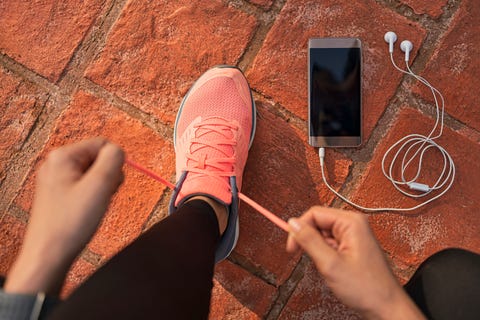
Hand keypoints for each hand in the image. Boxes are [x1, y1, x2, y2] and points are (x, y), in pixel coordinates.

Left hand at [5, 138, 123, 294]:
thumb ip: (113, 160)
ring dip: (102, 189)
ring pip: (94, 174)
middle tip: (98, 198)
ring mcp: (56, 180)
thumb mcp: (100, 185)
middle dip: (107, 178)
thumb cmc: (71, 222)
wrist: (48, 256)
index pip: (103, 144)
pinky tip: (86, 212)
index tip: (107, 185)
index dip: (113, 165)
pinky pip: (86, 187)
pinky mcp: (59, 194)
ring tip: (91, 207)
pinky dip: (93, 198)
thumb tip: (118, 151)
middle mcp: (56, 164)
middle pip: (99, 159)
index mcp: (63, 156)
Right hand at [286, 206, 424, 319]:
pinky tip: (332, 269)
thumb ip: (309, 240)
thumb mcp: (330, 264)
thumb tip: (292, 223)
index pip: (314, 214)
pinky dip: (325, 256)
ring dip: (317, 251)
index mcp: (351, 222)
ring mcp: (354, 235)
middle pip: (318, 222)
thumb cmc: (366, 288)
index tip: (292, 247)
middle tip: (309, 259)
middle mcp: (354, 225)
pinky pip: (330, 244)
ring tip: (327, 268)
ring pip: (322, 235)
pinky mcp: (352, 246)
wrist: (386, 307)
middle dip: (309, 241)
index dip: (299, 229)